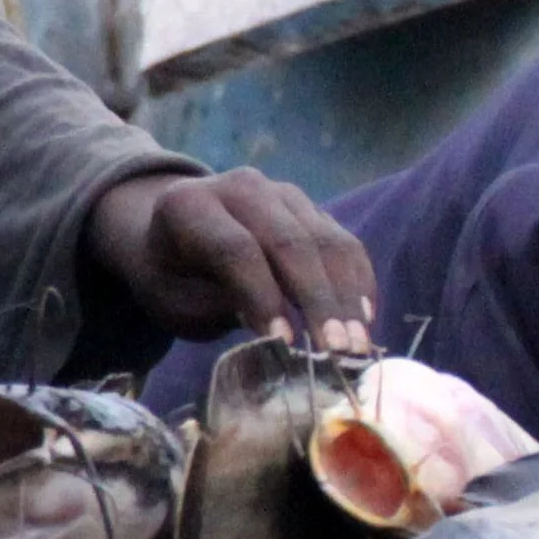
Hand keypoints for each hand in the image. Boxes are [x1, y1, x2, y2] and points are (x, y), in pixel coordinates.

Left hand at [83, 169, 376, 351]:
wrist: (176, 234)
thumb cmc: (173, 278)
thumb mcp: (176, 300)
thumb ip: (221, 307)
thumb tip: (280, 335)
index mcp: (189, 205)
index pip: (235, 248)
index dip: (262, 295)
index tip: (284, 342)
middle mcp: (241, 188)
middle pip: (290, 242)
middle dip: (318, 301)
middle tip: (336, 350)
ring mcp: (283, 194)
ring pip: (326, 242)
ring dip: (346, 298)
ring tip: (356, 345)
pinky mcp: (313, 210)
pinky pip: (345, 245)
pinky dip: (358, 284)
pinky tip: (364, 321)